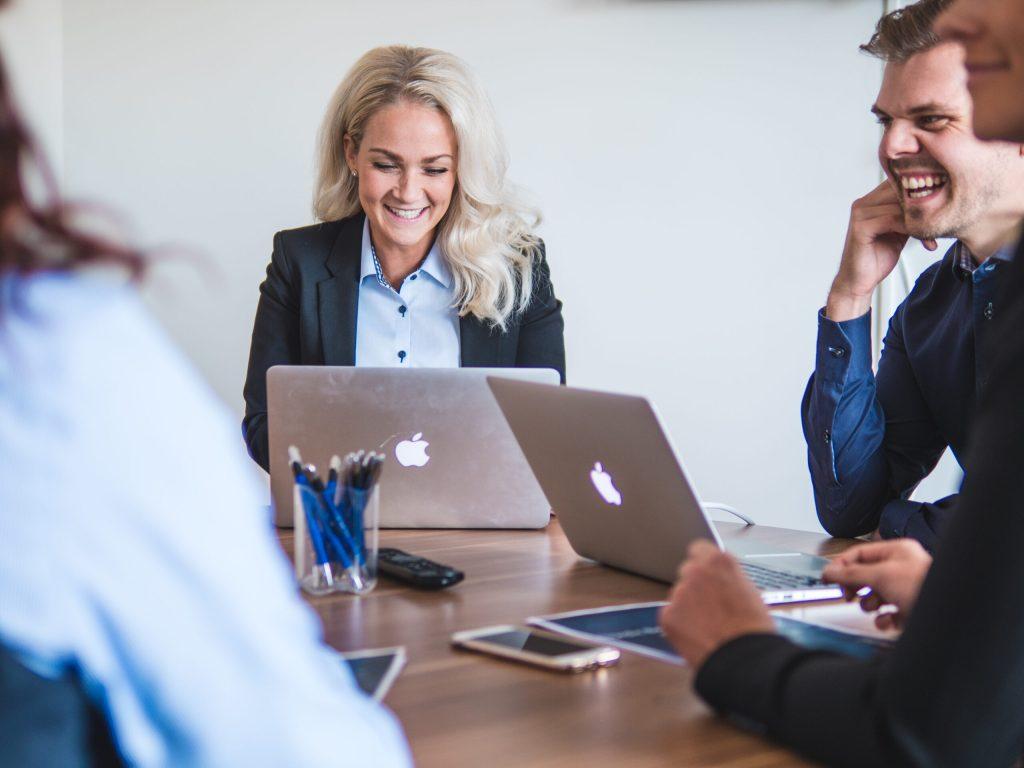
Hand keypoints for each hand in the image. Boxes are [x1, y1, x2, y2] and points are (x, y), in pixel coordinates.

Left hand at [658, 540, 774, 669]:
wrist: (745, 659)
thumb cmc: (754, 629)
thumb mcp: (749, 590)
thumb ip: (728, 579)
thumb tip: (719, 581)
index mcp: (718, 561)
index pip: (699, 549)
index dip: (704, 563)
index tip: (706, 573)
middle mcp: (695, 572)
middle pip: (688, 571)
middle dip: (696, 585)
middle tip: (709, 605)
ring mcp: (679, 593)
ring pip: (679, 595)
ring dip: (688, 606)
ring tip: (708, 627)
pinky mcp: (667, 615)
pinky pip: (671, 615)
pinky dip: (680, 624)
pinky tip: (697, 636)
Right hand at [822, 539, 931, 630]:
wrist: (952, 617)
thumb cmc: (926, 588)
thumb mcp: (880, 576)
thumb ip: (851, 574)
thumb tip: (830, 571)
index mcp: (898, 552)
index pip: (860, 553)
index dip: (842, 565)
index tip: (827, 577)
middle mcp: (903, 568)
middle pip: (866, 575)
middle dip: (856, 586)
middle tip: (847, 594)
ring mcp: (907, 590)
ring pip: (876, 596)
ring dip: (870, 603)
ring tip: (873, 606)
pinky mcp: (911, 610)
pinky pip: (888, 614)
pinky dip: (884, 619)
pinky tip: (887, 620)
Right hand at [826, 181, 937, 321]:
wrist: (858, 282)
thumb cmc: (877, 258)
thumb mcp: (900, 230)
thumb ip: (910, 214)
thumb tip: (936, 202)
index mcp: (872, 200)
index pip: (902, 182)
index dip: (925, 193)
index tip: (945, 208)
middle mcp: (864, 202)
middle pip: (902, 191)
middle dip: (925, 207)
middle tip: (943, 222)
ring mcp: (860, 213)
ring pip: (900, 205)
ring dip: (921, 221)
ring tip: (932, 237)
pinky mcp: (861, 227)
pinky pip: (892, 219)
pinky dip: (911, 228)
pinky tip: (923, 240)